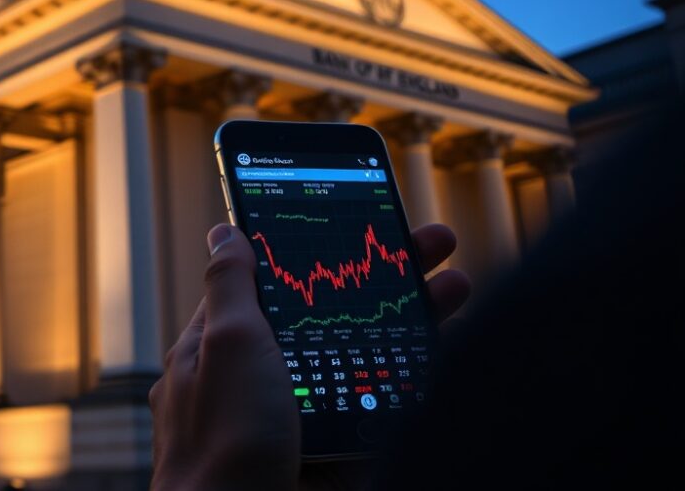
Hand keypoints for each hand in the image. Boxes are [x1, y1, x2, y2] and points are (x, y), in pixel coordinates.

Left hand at [149, 223, 468, 490]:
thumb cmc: (222, 440)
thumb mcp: (226, 344)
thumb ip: (231, 285)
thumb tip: (225, 233)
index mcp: (225, 349)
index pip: (279, 284)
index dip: (322, 252)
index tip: (367, 226)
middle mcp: (265, 381)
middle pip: (333, 317)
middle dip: (387, 280)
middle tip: (439, 246)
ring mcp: (304, 420)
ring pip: (368, 361)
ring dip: (418, 324)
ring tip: (461, 286)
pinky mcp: (340, 458)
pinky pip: (385, 413)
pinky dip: (419, 385)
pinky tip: (453, 354)